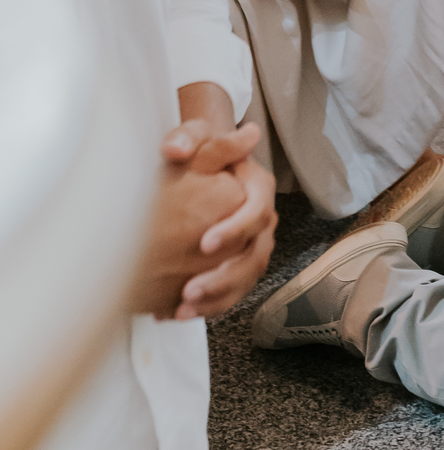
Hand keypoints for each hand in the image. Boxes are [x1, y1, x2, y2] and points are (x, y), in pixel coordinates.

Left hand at [134, 118, 276, 321]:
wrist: (200, 168)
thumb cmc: (198, 152)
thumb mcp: (194, 136)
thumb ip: (186, 138)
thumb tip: (177, 149)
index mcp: (258, 187)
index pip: (257, 212)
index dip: (235, 230)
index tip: (204, 244)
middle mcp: (262, 219)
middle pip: (256, 255)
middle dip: (224, 277)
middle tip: (190, 289)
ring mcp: (252, 244)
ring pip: (246, 279)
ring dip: (216, 298)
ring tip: (182, 309)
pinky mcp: (238, 264)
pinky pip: (231, 292)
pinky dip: (208, 307)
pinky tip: (176, 313)